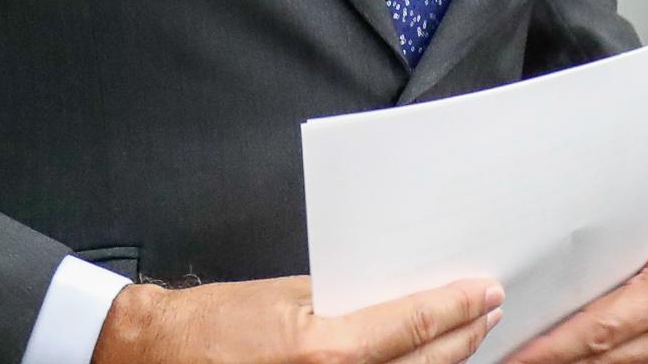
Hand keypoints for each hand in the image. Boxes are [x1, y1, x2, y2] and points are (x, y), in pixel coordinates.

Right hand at [93, 274, 501, 363]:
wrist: (161, 357)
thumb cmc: (213, 325)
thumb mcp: (285, 296)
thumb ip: (344, 299)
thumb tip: (391, 295)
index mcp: (325, 350)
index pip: (414, 325)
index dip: (457, 306)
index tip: (484, 291)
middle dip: (465, 337)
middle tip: (486, 312)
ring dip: (443, 363)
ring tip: (464, 340)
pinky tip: (420, 363)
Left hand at [502, 181, 647, 363]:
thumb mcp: (619, 227)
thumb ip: (582, 260)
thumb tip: (531, 285)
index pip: (598, 330)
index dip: (553, 348)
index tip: (519, 355)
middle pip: (604, 358)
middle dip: (555, 360)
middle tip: (515, 358)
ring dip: (574, 363)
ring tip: (536, 356)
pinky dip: (597, 362)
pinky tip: (569, 355)